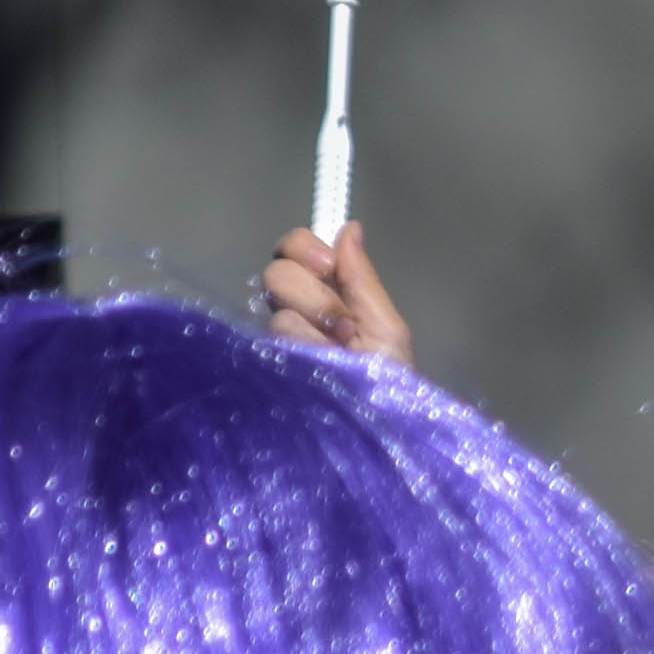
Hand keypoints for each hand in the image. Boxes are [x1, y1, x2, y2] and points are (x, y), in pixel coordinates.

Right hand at [260, 222, 413, 369]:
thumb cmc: (389, 378)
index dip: (305, 249)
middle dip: (314, 296)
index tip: (329, 268)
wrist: (379, 425)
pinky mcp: (265, 362)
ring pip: (278, 309)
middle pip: (278, 272)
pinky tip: (319, 366)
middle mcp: (295, 309)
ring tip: (338, 355)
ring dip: (315, 330)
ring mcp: (277, 337)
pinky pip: (273, 337)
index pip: (294, 248)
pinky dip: (304, 348)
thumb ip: (363, 279)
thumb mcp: (385, 326)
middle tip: (341, 324)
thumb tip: (349, 228)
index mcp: (327, 291)